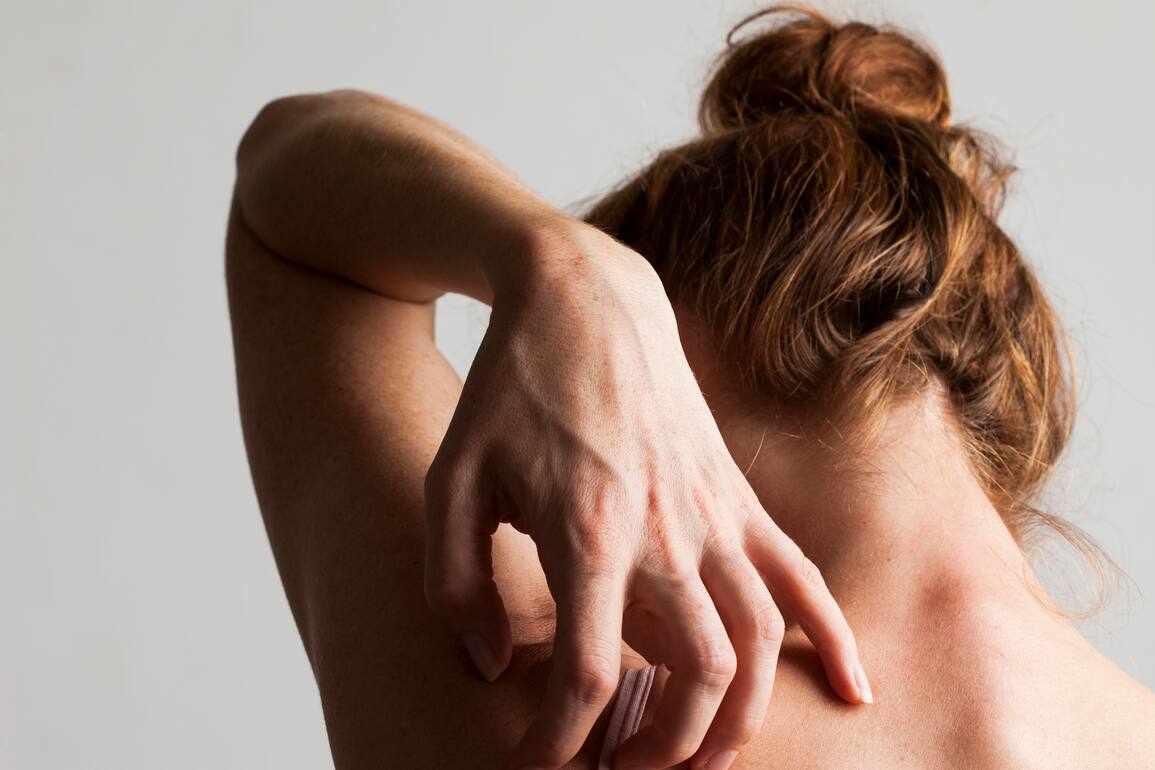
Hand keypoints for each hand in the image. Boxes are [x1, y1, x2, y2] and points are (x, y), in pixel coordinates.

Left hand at [423, 217, 870, 769]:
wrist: (584, 302)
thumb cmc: (510, 391)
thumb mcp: (450, 482)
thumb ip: (456, 584)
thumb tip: (491, 666)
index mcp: (585, 530)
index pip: (588, 674)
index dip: (559, 740)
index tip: (537, 764)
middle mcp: (664, 531)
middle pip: (697, 673)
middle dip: (664, 747)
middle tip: (622, 769)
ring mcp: (715, 514)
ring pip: (761, 642)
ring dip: (741, 717)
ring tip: (705, 759)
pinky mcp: (739, 498)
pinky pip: (803, 577)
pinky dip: (834, 638)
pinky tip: (853, 687)